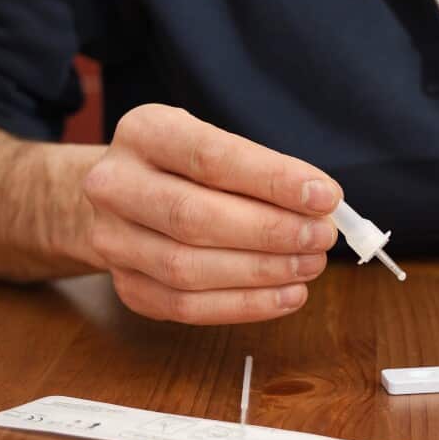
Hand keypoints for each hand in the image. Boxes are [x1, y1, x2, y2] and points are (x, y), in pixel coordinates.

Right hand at [83, 105, 341, 323]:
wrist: (119, 198)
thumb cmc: (185, 168)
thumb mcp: (214, 144)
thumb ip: (260, 170)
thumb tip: (321, 205)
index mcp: (143, 132)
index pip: (211, 157)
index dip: (273, 180)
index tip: (325, 196)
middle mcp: (115, 185)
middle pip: (194, 216)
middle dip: (269, 231)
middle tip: (321, 237)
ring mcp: (113, 240)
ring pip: (187, 268)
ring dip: (261, 272)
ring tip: (310, 265)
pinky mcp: (127, 286)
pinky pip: (186, 306)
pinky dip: (244, 305)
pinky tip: (287, 295)